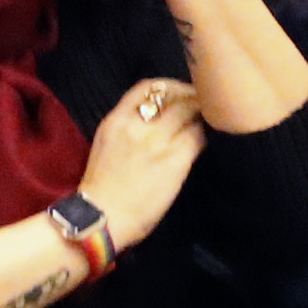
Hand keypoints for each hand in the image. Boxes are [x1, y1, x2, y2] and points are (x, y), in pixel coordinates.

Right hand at [74, 76, 206, 239]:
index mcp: (115, 121)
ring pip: (189, 114)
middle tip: (203, 105)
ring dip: (200, 116)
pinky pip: (197, 138)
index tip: (180, 93)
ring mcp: (157, 142)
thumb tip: (156, 121)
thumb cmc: (101, 191)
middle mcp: (137, 125)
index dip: (169, 86)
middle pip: (174, 96)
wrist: (101, 220)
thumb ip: (127, 129)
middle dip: (191, 98)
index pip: (146, 87)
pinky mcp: (175, 161)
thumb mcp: (106, 147)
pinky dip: (203, 137)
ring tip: (206, 123)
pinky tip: (203, 143)